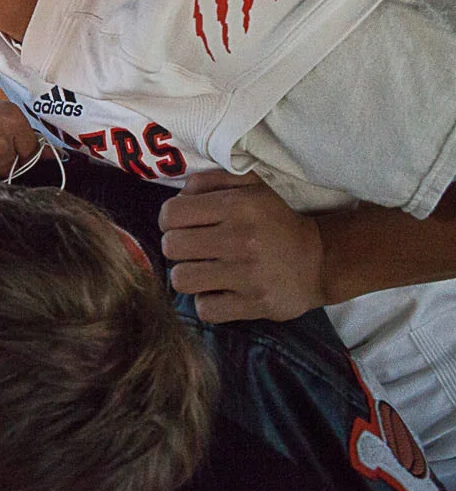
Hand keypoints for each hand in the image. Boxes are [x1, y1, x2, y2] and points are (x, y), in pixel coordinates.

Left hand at [159, 170, 325, 322]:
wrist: (321, 261)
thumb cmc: (275, 221)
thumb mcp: (251, 187)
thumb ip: (211, 181)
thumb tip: (179, 194)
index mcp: (238, 205)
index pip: (171, 214)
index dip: (169, 221)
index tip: (182, 227)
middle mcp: (242, 239)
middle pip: (171, 247)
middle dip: (177, 249)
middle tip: (194, 251)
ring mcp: (248, 274)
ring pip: (182, 279)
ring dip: (189, 277)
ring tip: (205, 271)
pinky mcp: (256, 304)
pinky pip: (205, 308)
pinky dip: (208, 303)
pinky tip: (221, 292)